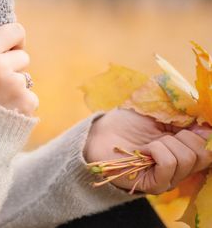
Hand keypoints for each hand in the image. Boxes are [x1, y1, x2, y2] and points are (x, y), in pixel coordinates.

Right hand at [0, 23, 38, 115]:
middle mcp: (3, 68)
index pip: (14, 31)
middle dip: (12, 63)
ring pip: (26, 78)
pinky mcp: (28, 105)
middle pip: (22, 56)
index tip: (6, 47)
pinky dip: (21, 104)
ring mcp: (18, 87)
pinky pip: (30, 97)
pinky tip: (4, 111)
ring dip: (15, 84)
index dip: (12, 38)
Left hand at [85, 108, 211, 193]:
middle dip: (183, 136)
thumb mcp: (160, 115)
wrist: (99, 134)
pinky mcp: (154, 185)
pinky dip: (156, 151)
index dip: (201, 133)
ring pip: (187, 159)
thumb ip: (184, 120)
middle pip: (203, 155)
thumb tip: (207, 128)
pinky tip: (143, 151)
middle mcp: (181, 169)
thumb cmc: (126, 122)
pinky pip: (169, 165)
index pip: (209, 150)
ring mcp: (169, 179)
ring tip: (147, 144)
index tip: (185, 124)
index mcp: (185, 151)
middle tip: (161, 135)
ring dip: (165, 143)